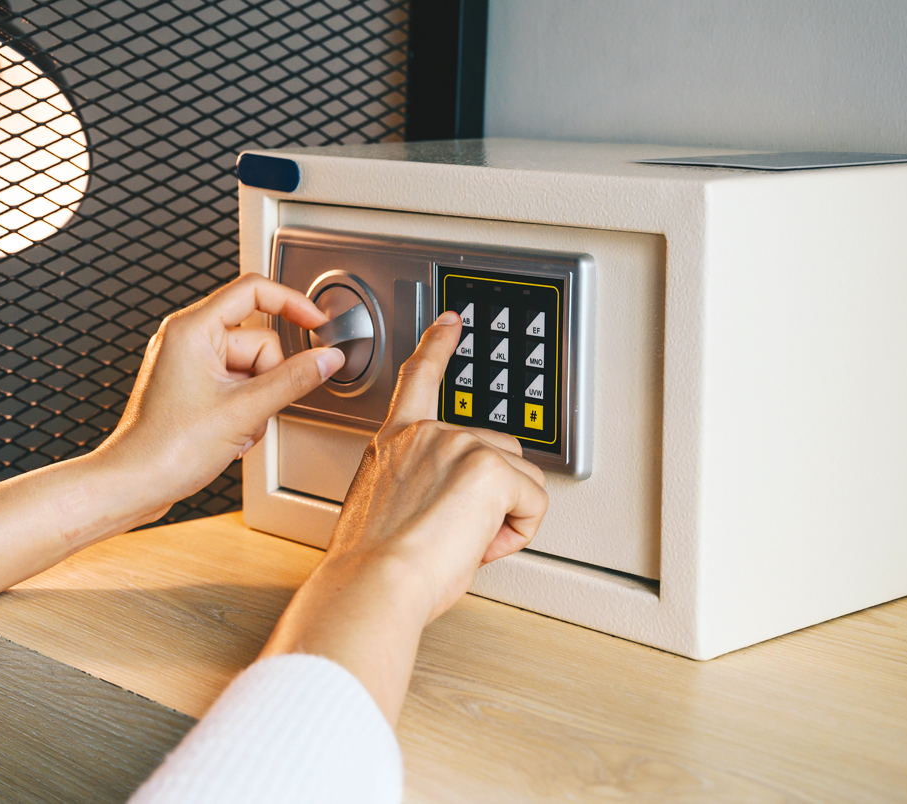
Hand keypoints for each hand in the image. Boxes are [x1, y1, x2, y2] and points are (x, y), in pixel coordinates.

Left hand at [95, 272, 344, 523]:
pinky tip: (230, 435)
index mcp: (192, 329)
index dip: (293, 303)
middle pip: (258, 341)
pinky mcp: (192, 387)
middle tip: (253, 410)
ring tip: (236, 429)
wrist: (134, 484)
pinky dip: (243, 411)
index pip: (254, 291)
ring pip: (252, 369)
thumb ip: (294, 380)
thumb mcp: (245, 411)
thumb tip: (327, 359)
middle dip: (268, 380)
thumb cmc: (167, 449)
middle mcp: (187, 339)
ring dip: (257, 402)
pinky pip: (237, 386)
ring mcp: (189, 364)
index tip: (317, 323)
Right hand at [259, 310, 548, 724]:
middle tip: (457, 535)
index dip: (437, 344)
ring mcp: (458, 445)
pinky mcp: (488, 467)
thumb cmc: (372, 569)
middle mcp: (425, 434)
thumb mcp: (384, 512)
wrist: (373, 584)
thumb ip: (416, 489)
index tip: (451, 321)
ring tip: (463, 543)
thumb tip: (448, 511)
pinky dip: (519, 532)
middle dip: (494, 494)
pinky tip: (481, 545)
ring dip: (506, 515)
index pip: (419, 379)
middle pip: (497, 449)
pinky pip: (534, 502)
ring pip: (520, 477)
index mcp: (394, 442)